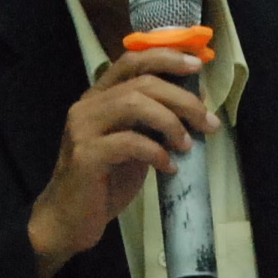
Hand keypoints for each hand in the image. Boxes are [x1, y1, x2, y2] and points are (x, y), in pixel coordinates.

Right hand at [26, 49, 216, 277]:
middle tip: (207, 121)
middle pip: (141, 83)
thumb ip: (154, 121)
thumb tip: (196, 104)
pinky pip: (129, 142)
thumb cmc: (105, 182)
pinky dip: (157, 152)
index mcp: (99, 97)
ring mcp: (83, 129)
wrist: (70, 220)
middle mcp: (88, 105)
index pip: (131, 60)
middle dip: (182, 98)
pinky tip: (169, 167)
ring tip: (188, 144)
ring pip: (133, 104)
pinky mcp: (86, 155)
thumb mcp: (135, 144)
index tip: (197, 66)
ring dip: (171, 122)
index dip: (166, 57)